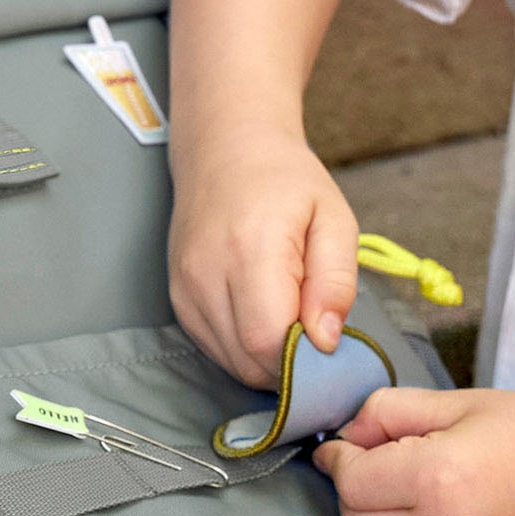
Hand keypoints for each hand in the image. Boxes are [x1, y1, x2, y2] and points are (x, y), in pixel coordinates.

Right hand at [168, 132, 361, 385]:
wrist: (226, 151)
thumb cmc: (288, 182)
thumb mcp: (334, 219)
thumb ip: (336, 281)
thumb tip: (327, 341)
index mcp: (251, 250)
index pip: (269, 340)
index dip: (305, 358)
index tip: (330, 342)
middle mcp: (207, 274)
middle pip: (249, 360)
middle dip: (291, 364)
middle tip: (316, 335)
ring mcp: (186, 289)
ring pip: (231, 362)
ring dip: (268, 360)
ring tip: (291, 321)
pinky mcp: (178, 299)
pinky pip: (214, 348)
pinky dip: (244, 349)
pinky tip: (264, 318)